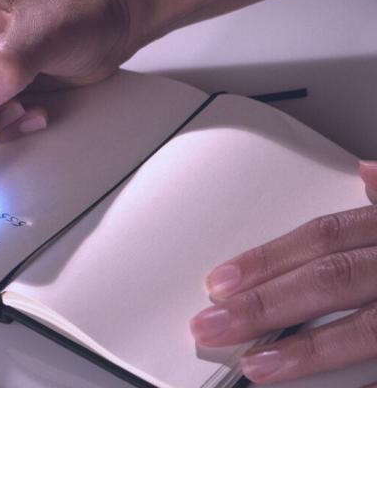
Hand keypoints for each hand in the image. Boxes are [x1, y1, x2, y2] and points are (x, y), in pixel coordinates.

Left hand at [190, 161, 376, 384]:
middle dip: (265, 305)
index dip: (267, 259)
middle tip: (210, 326)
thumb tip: (363, 172)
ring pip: (364, 330)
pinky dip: (360, 386)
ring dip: (306, 350)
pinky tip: (324, 399)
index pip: (321, 238)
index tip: (217, 281)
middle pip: (327, 280)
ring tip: (255, 366)